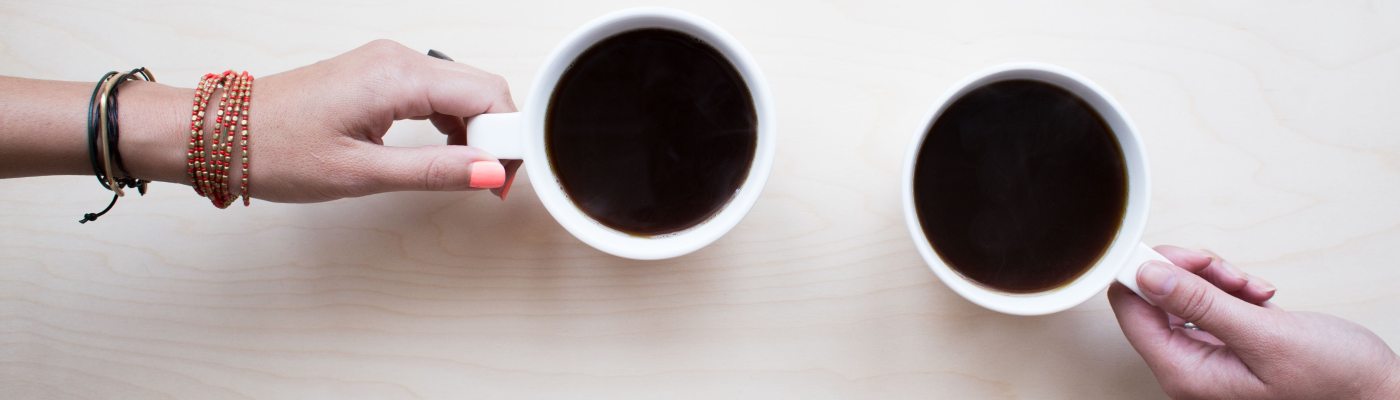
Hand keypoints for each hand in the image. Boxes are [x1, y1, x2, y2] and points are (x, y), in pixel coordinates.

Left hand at [247, 39, 520, 201]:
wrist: (220, 134)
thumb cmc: (276, 149)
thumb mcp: (362, 173)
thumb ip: (434, 171)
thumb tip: (490, 173)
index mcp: (398, 76)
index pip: (488, 94)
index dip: (510, 138)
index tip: (507, 179)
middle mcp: (398, 59)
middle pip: (482, 88)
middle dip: (500, 135)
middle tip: (493, 184)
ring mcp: (388, 64)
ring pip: (463, 90)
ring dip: (478, 131)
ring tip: (471, 175)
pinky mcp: (379, 75)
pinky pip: (437, 92)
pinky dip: (453, 123)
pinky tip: (447, 154)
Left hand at [1109, 245, 1399, 398]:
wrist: (1376, 392)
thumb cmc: (1334, 381)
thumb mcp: (1264, 335)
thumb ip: (1200, 303)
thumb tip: (1147, 275)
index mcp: (1184, 373)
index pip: (1130, 310)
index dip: (1144, 274)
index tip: (1172, 254)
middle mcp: (1188, 366)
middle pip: (1155, 296)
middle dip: (1190, 273)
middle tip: (1227, 273)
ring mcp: (1207, 354)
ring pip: (1184, 293)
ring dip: (1217, 279)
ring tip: (1254, 291)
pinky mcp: (1227, 341)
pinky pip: (1210, 301)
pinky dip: (1233, 290)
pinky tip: (1260, 298)